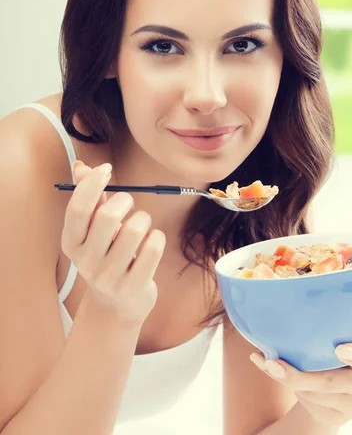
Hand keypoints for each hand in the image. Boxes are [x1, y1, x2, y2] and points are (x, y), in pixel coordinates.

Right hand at [61, 161, 165, 326]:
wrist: (116, 305)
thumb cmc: (106, 255)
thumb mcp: (93, 230)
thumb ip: (89, 199)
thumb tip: (81, 167)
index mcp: (72, 244)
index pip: (78, 209)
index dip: (92, 184)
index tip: (106, 169)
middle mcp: (86, 262)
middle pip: (107, 217)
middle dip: (125, 200)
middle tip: (129, 204)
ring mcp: (110, 277)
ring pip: (135, 229)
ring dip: (143, 219)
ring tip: (141, 226)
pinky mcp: (134, 286)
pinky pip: (153, 247)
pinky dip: (157, 237)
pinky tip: (151, 243)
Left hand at [249, 245, 351, 427]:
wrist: (330, 383)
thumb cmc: (338, 340)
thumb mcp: (345, 317)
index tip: (341, 347)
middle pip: (350, 386)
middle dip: (318, 377)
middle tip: (286, 365)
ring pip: (321, 393)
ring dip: (292, 376)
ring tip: (267, 359)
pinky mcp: (333, 414)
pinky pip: (306, 401)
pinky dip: (282, 377)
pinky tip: (263, 361)